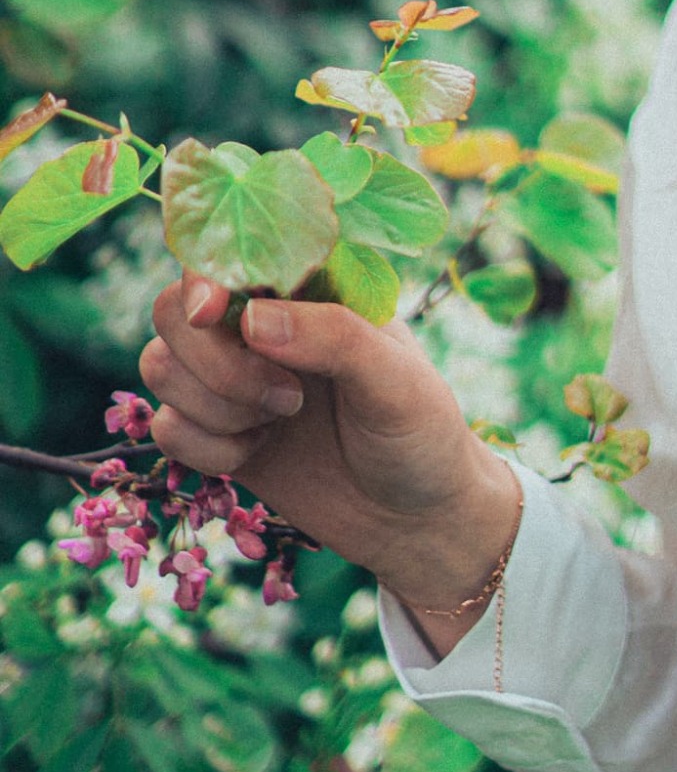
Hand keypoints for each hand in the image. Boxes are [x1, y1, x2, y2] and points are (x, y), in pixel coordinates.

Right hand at [143, 270, 516, 600]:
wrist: (414, 519)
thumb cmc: (422, 432)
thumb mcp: (397, 379)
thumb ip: (334, 338)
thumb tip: (252, 318)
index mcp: (314, 289)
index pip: (233, 252)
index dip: (205, 273)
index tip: (212, 309)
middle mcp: (264, 325)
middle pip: (175, 309)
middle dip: (212, 358)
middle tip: (285, 395)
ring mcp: (234, 379)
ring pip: (159, 365)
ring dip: (211, 403)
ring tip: (282, 418)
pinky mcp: (216, 434)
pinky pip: (165, 426)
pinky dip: (204, 447)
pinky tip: (258, 453)